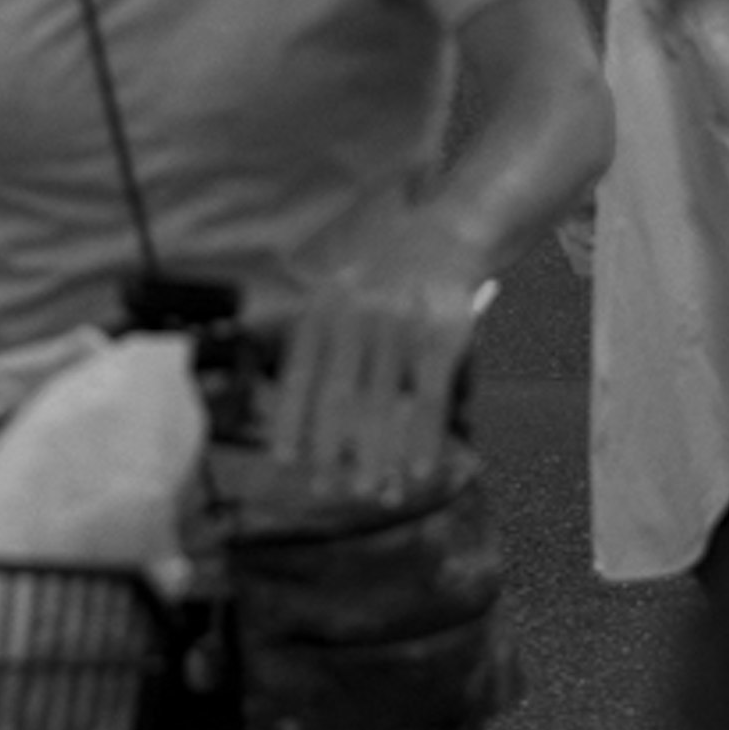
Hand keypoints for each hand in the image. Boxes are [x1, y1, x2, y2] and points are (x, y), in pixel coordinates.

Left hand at [264, 235, 488, 501]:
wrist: (443, 238)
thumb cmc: (383, 288)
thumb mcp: (340, 301)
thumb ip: (324, 353)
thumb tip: (310, 429)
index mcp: (324, 309)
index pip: (300, 374)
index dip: (291, 420)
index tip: (285, 462)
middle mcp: (357, 316)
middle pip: (339, 396)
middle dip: (330, 449)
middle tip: (324, 490)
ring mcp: (401, 325)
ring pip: (384, 404)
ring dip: (377, 456)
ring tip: (370, 491)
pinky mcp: (442, 336)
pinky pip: (429, 398)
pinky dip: (424, 439)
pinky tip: (420, 470)